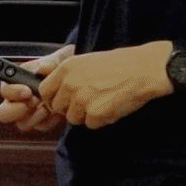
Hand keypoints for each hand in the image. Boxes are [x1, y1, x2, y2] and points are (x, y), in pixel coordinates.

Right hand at [0, 45, 73, 132]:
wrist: (74, 79)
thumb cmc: (58, 67)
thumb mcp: (55, 61)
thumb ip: (48, 63)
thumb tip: (41, 68)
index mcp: (14, 82)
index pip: (5, 90)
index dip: (13, 92)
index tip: (27, 91)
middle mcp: (16, 100)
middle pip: (3, 113)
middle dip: (18, 110)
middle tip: (35, 102)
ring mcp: (27, 114)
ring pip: (22, 124)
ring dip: (36, 116)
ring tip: (49, 106)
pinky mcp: (41, 122)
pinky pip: (41, 127)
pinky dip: (50, 120)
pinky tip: (57, 111)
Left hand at [40, 42, 170, 129]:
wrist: (141, 70)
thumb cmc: (117, 64)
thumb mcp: (85, 61)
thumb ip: (66, 75)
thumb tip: (51, 91)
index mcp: (66, 69)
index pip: (44, 91)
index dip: (53, 98)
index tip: (63, 99)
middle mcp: (70, 84)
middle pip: (58, 108)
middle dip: (70, 107)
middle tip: (88, 100)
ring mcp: (82, 100)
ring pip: (73, 118)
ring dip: (85, 114)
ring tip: (101, 101)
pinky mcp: (95, 114)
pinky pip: (90, 124)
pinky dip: (100, 119)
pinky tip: (111, 106)